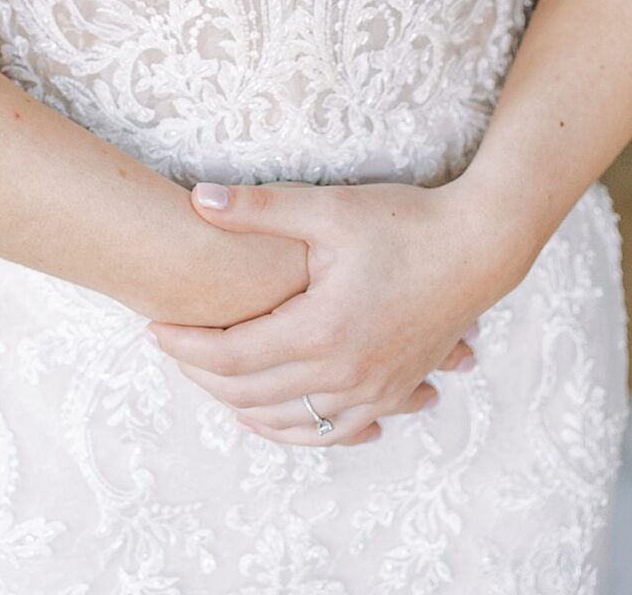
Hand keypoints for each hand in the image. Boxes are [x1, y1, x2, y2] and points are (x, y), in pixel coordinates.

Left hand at [150, 179, 497, 448]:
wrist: (478, 248)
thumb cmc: (404, 222)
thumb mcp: (327, 207)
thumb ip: (259, 208)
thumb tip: (196, 200)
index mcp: (322, 330)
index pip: (233, 356)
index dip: (187, 345)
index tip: (153, 328)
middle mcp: (346, 373)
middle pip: (252, 394)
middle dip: (203, 376)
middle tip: (171, 349)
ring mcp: (374, 391)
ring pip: (292, 422)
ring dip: (243, 408)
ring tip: (210, 383)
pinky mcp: (395, 392)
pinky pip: (335, 431)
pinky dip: (297, 429)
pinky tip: (278, 417)